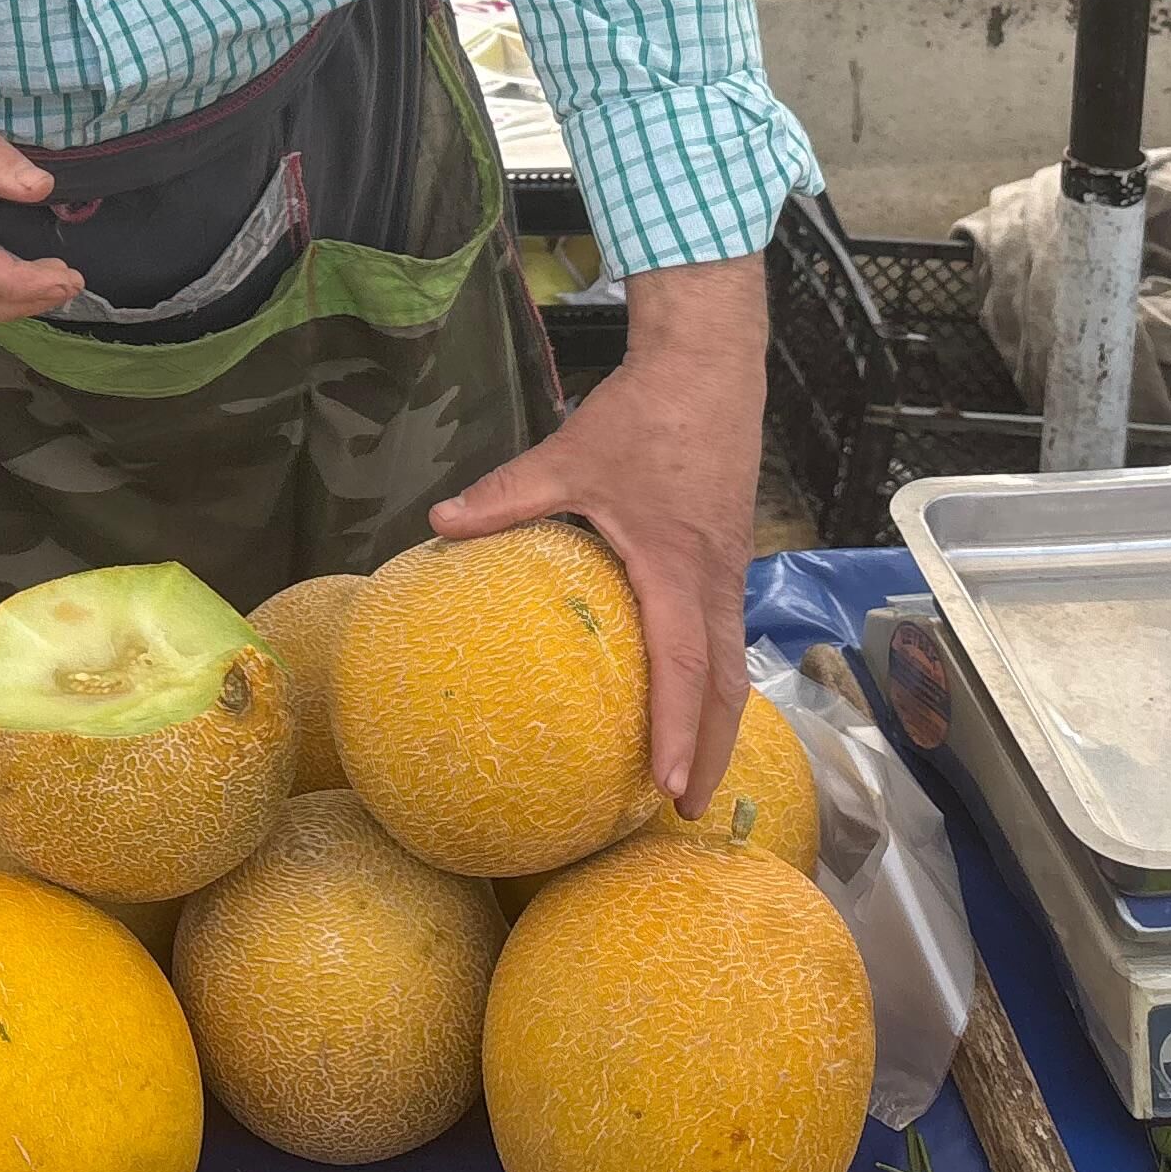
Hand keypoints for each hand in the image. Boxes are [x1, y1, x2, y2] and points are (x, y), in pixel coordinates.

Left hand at [429, 253, 765, 813]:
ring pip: (731, 661)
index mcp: (679, 568)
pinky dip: (713, 675)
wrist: (710, 363)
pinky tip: (686, 691)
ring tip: (690, 769)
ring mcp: (728, 569)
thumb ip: (507, 494)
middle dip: (709, 748)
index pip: (684, 666)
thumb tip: (439, 522)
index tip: (668, 784)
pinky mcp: (727, 554)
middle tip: (683, 809)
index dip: (679, 729)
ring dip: (716, 717)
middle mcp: (715, 580)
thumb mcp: (570, 455)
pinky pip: (725, 632)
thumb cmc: (644, 414)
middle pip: (724, 683)